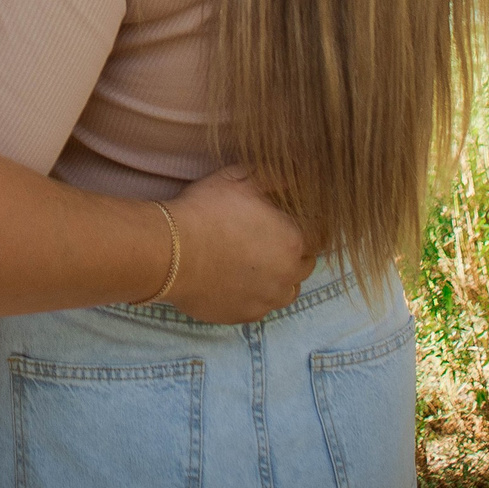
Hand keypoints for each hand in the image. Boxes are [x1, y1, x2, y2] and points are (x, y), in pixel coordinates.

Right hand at [161, 168, 319, 322]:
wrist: (168, 251)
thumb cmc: (206, 210)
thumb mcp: (241, 178)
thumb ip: (276, 175)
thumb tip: (298, 171)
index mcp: (293, 241)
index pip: (320, 235)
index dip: (309, 224)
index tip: (295, 218)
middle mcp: (287, 276)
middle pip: (306, 264)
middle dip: (296, 251)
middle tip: (273, 237)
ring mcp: (265, 300)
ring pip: (287, 290)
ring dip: (280, 276)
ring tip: (257, 261)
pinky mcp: (243, 316)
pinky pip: (261, 306)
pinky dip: (257, 294)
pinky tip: (239, 278)